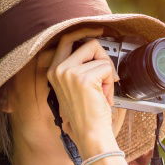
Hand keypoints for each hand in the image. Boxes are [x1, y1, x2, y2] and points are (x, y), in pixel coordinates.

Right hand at [39, 26, 119, 154]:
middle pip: (87, 42)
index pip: (67, 39)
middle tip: (108, 72)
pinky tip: (104, 97)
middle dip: (102, 55)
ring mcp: (68, 73)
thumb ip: (80, 67)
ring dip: (107, 73)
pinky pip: (106, 68)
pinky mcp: (83, 78)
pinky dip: (110, 82)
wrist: (91, 135)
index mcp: (54, 71)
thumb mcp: (77, 87)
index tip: (98, 30)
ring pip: (99, 54)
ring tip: (102, 92)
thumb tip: (95, 47)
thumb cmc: (88, 115)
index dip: (84, 32)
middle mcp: (58, 70)